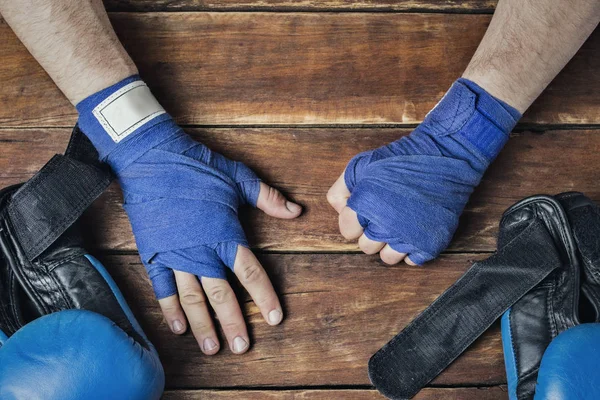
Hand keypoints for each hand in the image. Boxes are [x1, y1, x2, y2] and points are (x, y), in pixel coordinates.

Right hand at [117, 133, 301, 354]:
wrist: (152, 158)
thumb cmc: (198, 167)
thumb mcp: (239, 178)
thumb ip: (268, 198)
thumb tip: (297, 210)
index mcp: (226, 234)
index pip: (251, 273)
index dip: (264, 297)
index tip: (274, 318)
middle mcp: (202, 251)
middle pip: (221, 294)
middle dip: (233, 322)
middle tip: (241, 347)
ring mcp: (176, 255)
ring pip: (192, 297)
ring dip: (203, 324)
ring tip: (212, 347)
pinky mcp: (154, 253)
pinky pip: (162, 287)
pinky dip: (169, 308)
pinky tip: (178, 328)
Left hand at [327, 79, 519, 265]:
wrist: (445, 155)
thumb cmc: (401, 159)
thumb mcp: (361, 165)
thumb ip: (341, 189)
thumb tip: (339, 211)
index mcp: (365, 206)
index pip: (347, 231)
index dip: (354, 221)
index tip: (365, 211)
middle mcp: (385, 226)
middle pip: (366, 247)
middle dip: (371, 233)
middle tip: (383, 216)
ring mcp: (409, 237)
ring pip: (388, 257)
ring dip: (390, 244)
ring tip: (398, 225)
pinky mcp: (431, 242)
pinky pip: (412, 261)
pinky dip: (411, 249)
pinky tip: (413, 231)